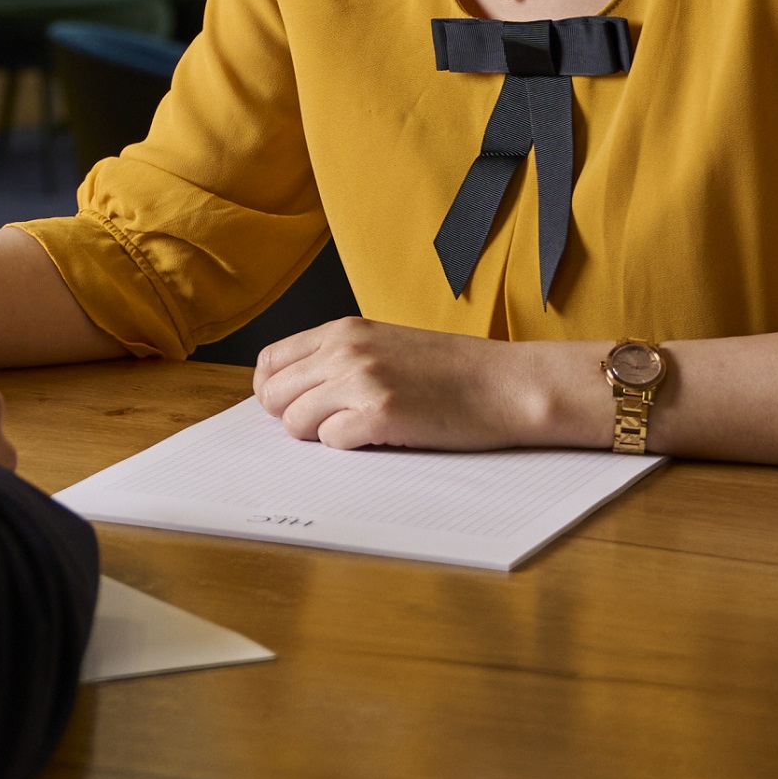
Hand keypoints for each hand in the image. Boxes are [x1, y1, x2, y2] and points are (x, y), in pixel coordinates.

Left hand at [252, 319, 575, 450]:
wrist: (507, 384)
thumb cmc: (454, 371)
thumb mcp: (386, 345)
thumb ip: (340, 359)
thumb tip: (293, 393)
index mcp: (343, 331)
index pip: (270, 362)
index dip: (275, 392)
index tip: (293, 408)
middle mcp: (345, 351)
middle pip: (275, 397)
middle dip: (294, 419)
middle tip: (331, 426)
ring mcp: (361, 381)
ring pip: (296, 423)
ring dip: (321, 436)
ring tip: (359, 431)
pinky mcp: (380, 415)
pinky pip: (331, 442)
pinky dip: (349, 448)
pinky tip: (380, 438)